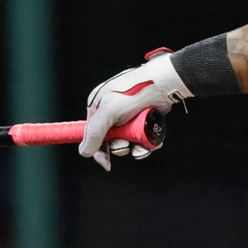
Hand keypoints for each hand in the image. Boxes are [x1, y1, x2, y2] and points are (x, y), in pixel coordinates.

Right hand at [80, 49, 191, 169]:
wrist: (163, 85)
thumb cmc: (134, 93)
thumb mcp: (109, 112)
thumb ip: (95, 133)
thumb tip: (84, 152)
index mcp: (98, 107)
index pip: (92, 134)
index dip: (98, 150)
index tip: (106, 162)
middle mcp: (113, 112)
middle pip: (112, 140)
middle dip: (120, 147)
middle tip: (126, 145)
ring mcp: (130, 117)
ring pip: (129, 141)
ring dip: (135, 148)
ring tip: (142, 145)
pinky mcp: (145, 120)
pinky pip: (143, 138)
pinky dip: (147, 144)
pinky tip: (152, 144)